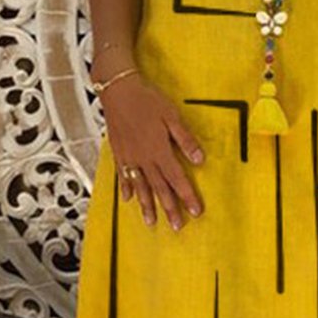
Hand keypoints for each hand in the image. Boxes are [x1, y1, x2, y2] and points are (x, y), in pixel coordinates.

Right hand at [98, 72, 205, 230]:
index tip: (195, 212)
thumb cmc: (148, 100)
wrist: (118, 91)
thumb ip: (185, 139)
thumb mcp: (172, 116)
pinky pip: (123, 176)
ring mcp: (129, 158)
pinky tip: (128, 200)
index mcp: (160, 151)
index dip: (187, 196)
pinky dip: (126, 188)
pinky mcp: (118, 153)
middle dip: (169, 208)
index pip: (177, 179)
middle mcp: (144, 159)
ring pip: (140, 187)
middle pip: (159, 189)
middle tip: (177, 227)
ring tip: (152, 223)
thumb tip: (200, 159)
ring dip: (147, 206)